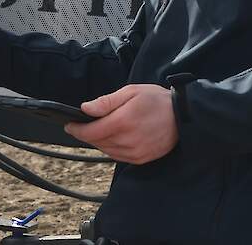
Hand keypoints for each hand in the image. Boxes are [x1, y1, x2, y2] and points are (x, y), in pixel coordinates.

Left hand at [64, 84, 178, 164]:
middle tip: (85, 123)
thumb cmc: (156, 100)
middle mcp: (127, 141)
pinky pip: (118, 156)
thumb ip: (106, 102)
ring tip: (101, 128)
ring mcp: (135, 152)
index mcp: (122, 122)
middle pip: (97, 142)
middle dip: (87, 133)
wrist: (182, 116)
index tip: (69, 124)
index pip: (91, 132)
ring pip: (106, 150)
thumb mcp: (130, 92)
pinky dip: (111, 148)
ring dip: (99, 141)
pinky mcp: (141, 159)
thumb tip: (85, 109)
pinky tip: (115, 137)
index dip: (77, 129)